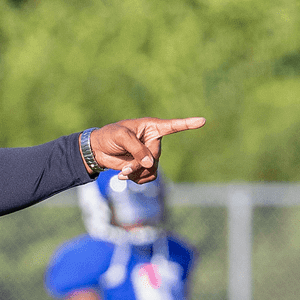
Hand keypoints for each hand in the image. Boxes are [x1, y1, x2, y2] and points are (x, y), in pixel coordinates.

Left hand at [89, 117, 205, 182]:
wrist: (97, 150)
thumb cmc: (109, 137)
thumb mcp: (121, 137)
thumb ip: (137, 149)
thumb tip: (151, 164)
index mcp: (151, 127)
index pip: (172, 126)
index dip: (187, 124)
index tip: (203, 120)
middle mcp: (153, 141)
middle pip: (156, 157)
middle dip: (140, 164)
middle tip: (125, 168)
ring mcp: (149, 155)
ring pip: (153, 169)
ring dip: (138, 173)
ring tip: (123, 173)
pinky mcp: (144, 166)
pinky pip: (149, 177)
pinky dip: (137, 179)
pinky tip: (125, 175)